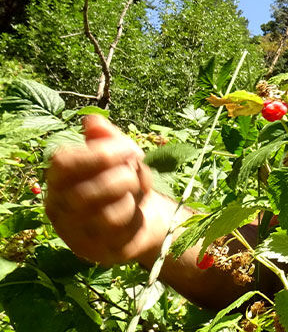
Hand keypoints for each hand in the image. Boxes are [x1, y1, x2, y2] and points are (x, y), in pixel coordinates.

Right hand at [45, 115, 159, 265]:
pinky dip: (135, 218)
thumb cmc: (125, 181)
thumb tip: (92, 121)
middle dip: (122, 178)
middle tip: (138, 173)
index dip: (100, 154)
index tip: (131, 149)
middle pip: (86, 192)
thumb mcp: (120, 155)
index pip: (64, 163)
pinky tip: (137, 213)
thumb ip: (106, 138)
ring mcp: (74, 232)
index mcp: (59, 178)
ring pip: (104, 216)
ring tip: (137, 192)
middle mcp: (59, 206)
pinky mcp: (95, 251)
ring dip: (130, 200)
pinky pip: (118, 234)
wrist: (144, 217)